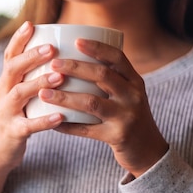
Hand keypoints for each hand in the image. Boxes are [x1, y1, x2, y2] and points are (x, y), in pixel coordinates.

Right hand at [0, 21, 64, 192]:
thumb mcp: (18, 96)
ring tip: (60, 77)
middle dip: (31, 57)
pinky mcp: (12, 133)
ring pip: (19, 94)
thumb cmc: (15, 119)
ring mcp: (5, 114)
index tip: (31, 23)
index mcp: (5, 83)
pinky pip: (28, 126)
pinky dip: (44, 121)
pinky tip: (61, 116)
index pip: (9, 56)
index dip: (19, 40)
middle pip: (12, 70)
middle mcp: (2, 94)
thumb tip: (59, 54)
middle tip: (52, 48)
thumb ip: (30, 78)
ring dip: (39, 83)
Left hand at [40, 38, 168, 176]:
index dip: (97, 48)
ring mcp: (126, 117)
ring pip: (91, 102)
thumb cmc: (128, 116)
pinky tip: (51, 121)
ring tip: (43, 93)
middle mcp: (133, 96)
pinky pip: (86, 130)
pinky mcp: (117, 137)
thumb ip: (108, 78)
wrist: (148, 151)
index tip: (76, 41)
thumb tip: (73, 54)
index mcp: (134, 81)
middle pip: (102, 75)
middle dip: (75, 68)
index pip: (117, 58)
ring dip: (64, 97)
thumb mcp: (126, 94)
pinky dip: (67, 125)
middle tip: (53, 64)